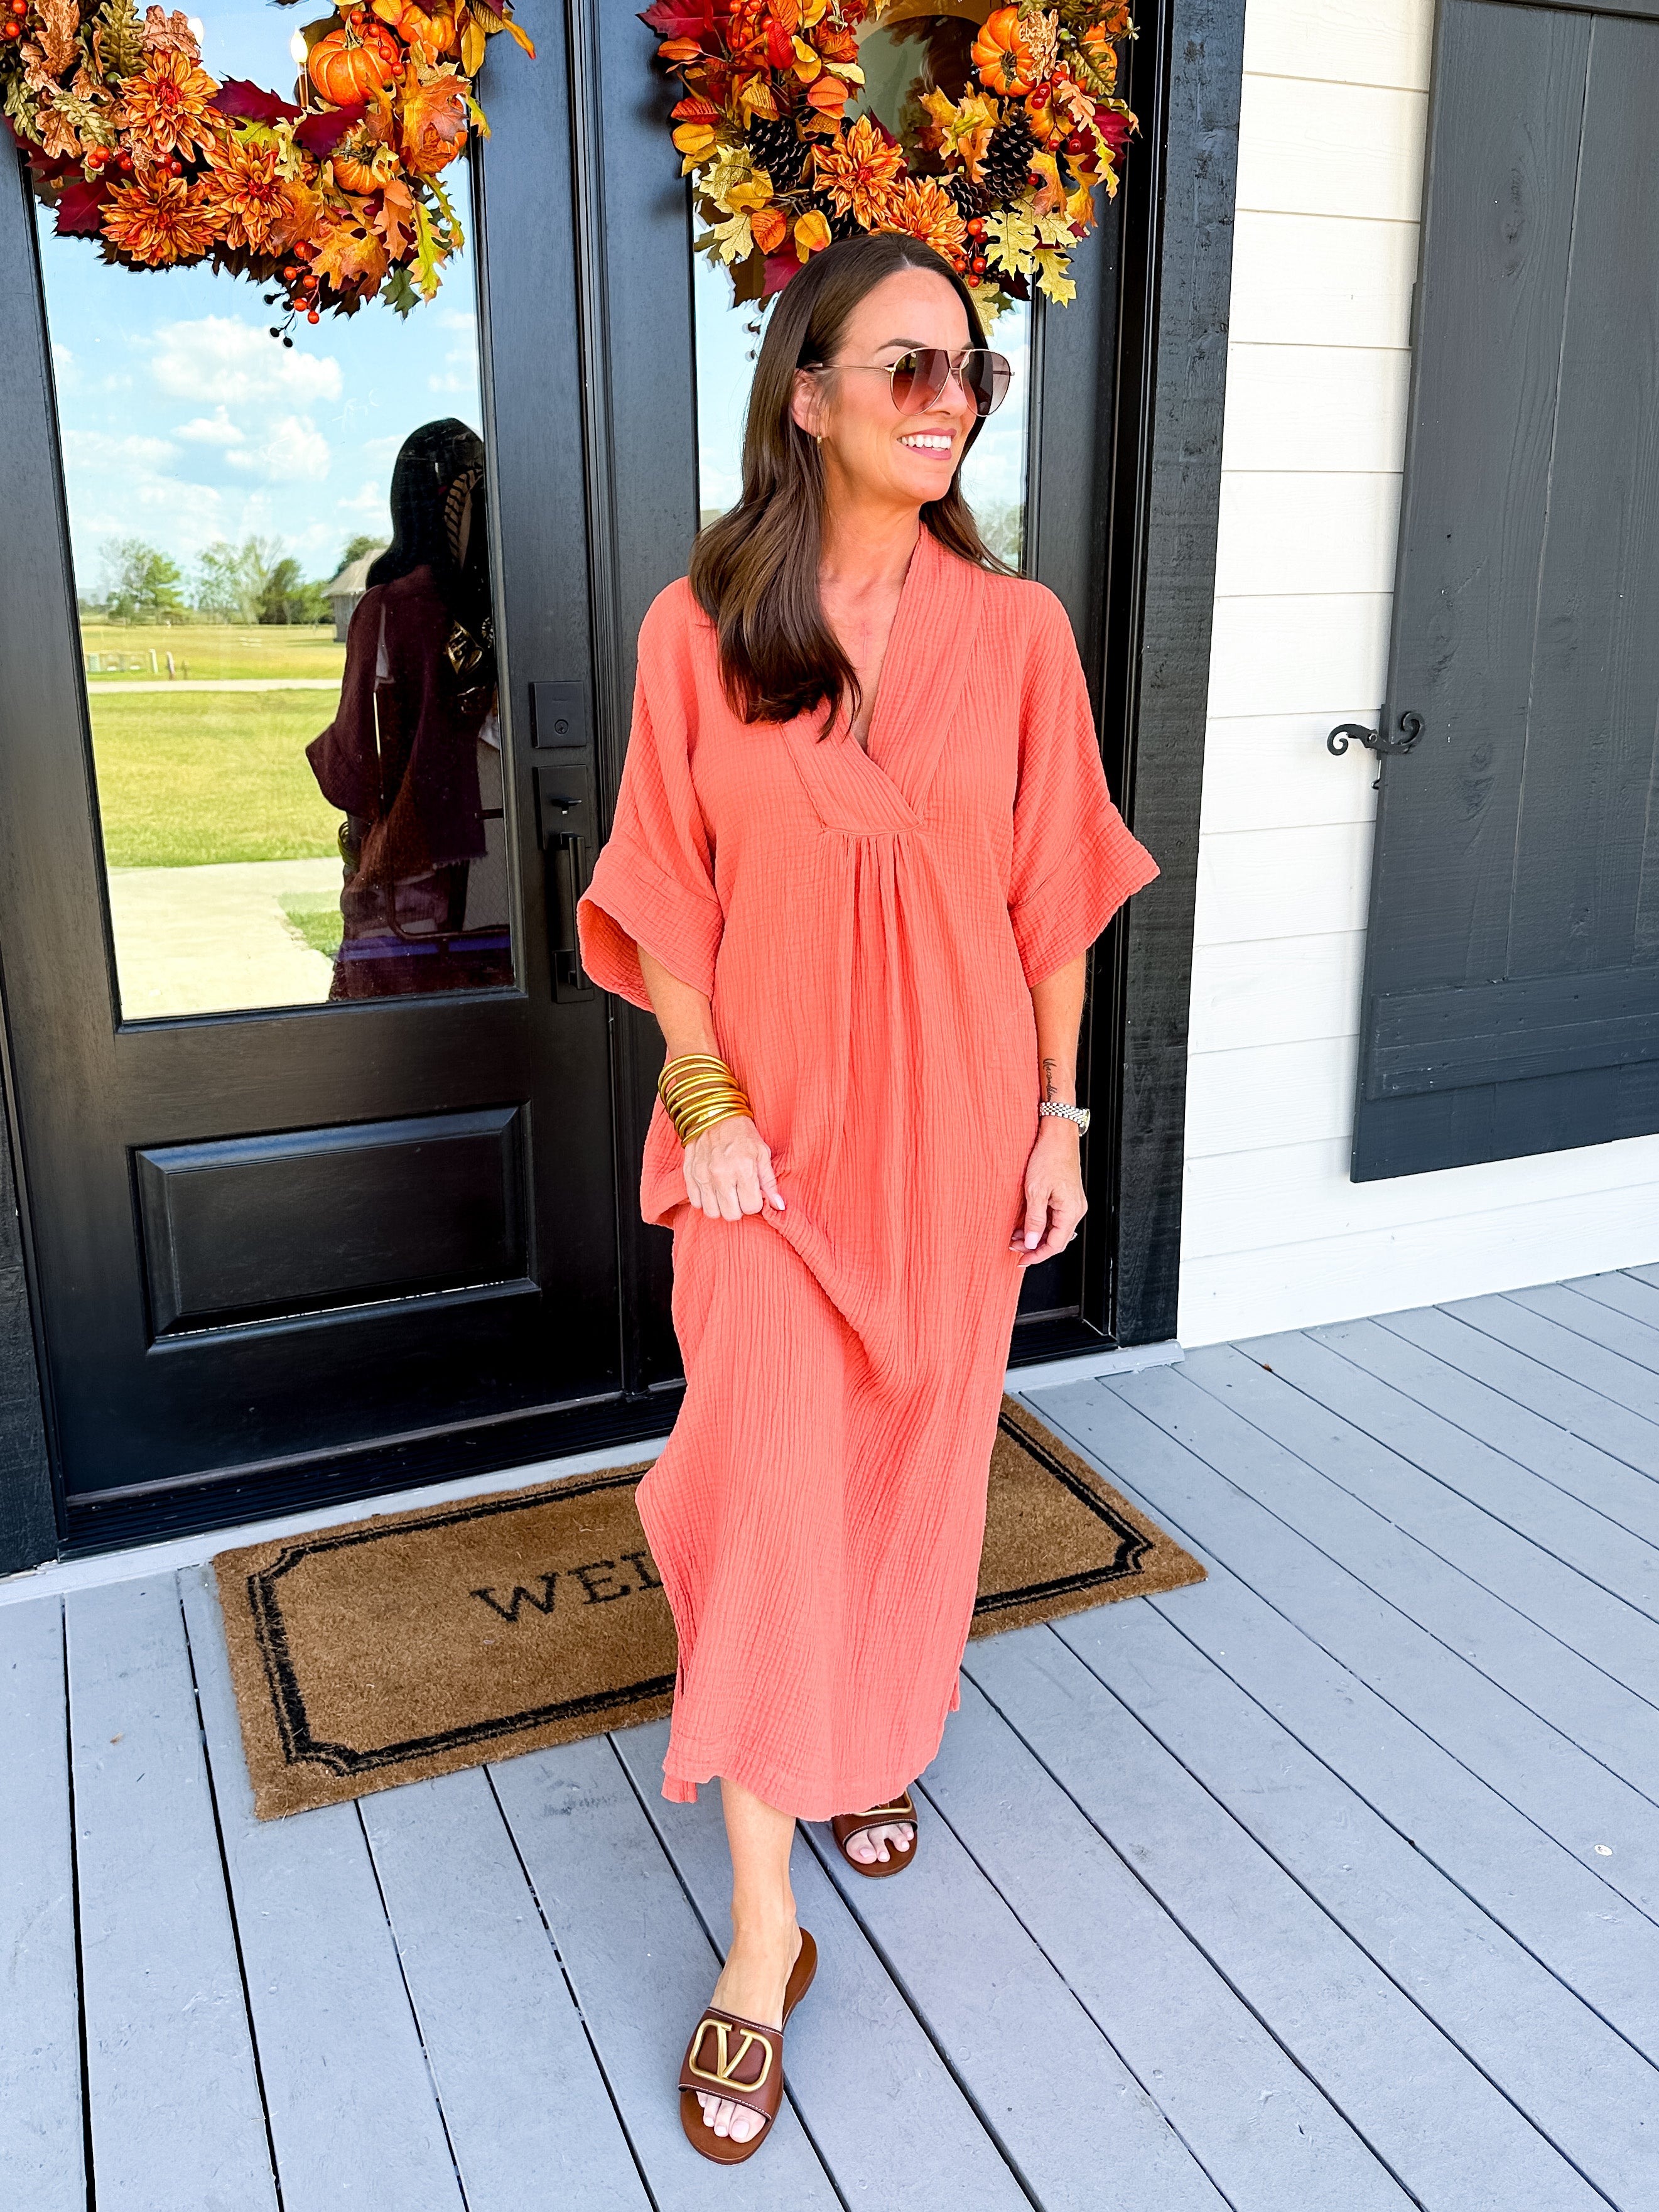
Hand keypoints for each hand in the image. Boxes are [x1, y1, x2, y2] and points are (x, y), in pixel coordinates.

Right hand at [683, 1113, 785, 1221]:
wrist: (715, 1114)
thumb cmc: (743, 1134)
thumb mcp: (762, 1154)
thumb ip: (769, 1182)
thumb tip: (779, 1206)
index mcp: (743, 1169)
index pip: (751, 1208)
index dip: (754, 1202)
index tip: (753, 1192)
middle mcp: (721, 1175)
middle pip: (731, 1215)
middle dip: (738, 1208)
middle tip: (740, 1194)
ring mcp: (702, 1176)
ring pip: (712, 1212)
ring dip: (721, 1206)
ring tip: (726, 1192)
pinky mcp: (689, 1174)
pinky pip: (696, 1202)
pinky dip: (705, 1200)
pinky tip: (713, 1188)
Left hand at [1011, 1118, 1084, 1263]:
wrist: (1057, 1134)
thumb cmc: (1048, 1157)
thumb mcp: (1035, 1192)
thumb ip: (1034, 1221)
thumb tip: (1032, 1243)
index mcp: (1071, 1211)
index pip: (1055, 1245)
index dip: (1037, 1255)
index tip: (1021, 1260)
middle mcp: (1076, 1209)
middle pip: (1056, 1239)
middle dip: (1034, 1246)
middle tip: (1013, 1246)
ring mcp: (1072, 1203)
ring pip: (1054, 1229)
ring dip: (1035, 1235)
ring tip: (1015, 1235)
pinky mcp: (1067, 1196)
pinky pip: (1055, 1217)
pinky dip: (1040, 1223)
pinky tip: (1025, 1222)